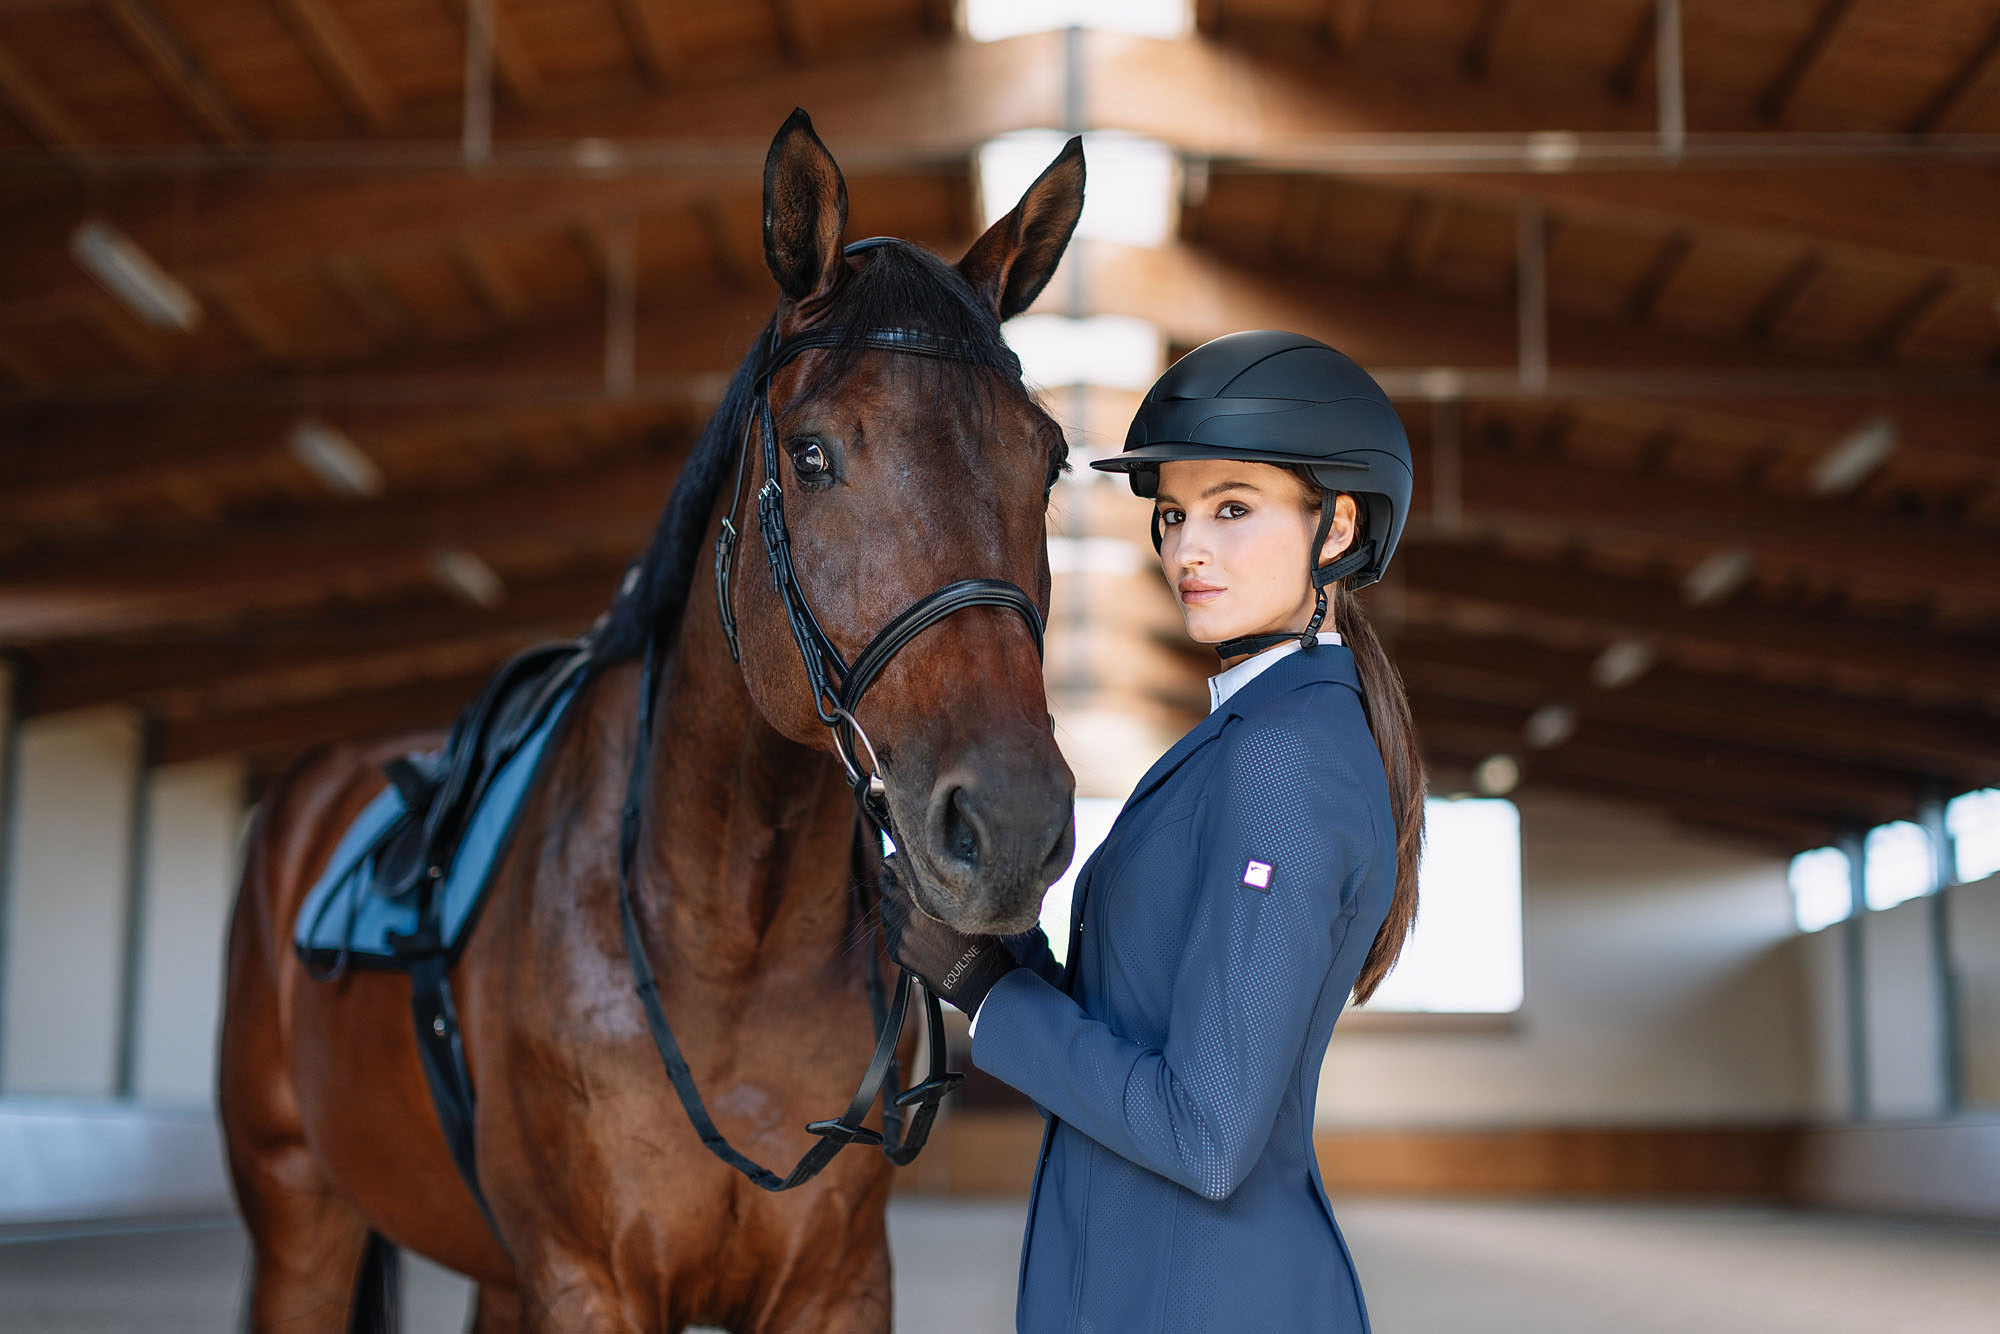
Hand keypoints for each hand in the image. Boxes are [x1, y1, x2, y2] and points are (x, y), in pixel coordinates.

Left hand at [879, 859, 1017, 1014]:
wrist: (978, 981)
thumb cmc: (981, 941)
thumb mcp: (964, 908)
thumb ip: (941, 891)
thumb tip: (930, 875)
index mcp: (924, 904)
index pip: (897, 874)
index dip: (894, 864)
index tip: (893, 860)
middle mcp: (908, 920)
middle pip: (888, 891)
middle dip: (890, 881)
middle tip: (891, 873)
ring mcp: (902, 939)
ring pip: (887, 912)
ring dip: (891, 903)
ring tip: (898, 897)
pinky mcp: (899, 955)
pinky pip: (890, 932)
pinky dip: (894, 924)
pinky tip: (904, 922)